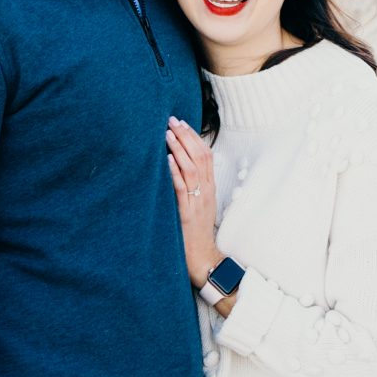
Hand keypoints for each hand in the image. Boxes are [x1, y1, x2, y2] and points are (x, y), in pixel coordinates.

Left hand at [167, 118, 218, 285]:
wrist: (202, 256)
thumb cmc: (196, 231)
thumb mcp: (198, 204)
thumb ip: (193, 185)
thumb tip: (179, 166)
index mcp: (210, 187)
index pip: (206, 154)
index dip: (194, 137)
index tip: (182, 123)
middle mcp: (206, 191)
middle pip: (200, 156)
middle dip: (186, 136)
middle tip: (172, 120)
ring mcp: (198, 201)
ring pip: (192, 168)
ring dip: (179, 149)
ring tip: (167, 134)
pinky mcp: (187, 212)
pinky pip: (182, 188)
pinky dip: (175, 172)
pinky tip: (166, 160)